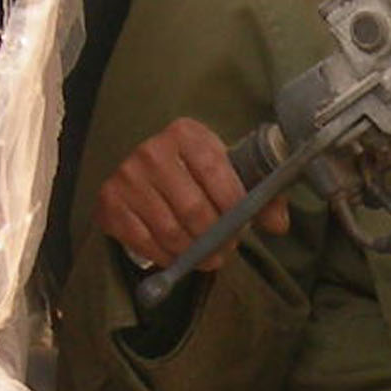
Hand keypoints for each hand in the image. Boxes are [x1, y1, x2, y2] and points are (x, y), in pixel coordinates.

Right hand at [94, 117, 289, 270]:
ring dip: (195, 252)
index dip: (234, 205)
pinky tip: (180, 256)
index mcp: (186, 134)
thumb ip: (261, 196)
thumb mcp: (229, 173)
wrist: (146, 176)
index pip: (216, 172)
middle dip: (217, 237)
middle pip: (194, 209)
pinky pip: (144, 242)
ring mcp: (127, 176)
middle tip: (227, 248)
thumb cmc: (197, 175)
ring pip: (171, 231)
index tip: (242, 224)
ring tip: (209, 256)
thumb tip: (279, 224)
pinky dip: (167, 256)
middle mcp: (151, 150)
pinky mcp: (110, 202)